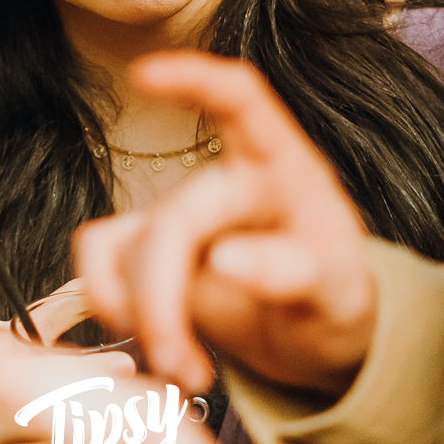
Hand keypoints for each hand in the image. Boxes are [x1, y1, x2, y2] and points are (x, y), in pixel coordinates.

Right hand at [75, 53, 376, 396]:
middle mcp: (226, 182)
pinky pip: (102, 260)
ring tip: (184, 368)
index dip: (194, 79)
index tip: (145, 75)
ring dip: (140, 314)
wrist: (316, 336)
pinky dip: (108, 301)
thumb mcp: (341, 294)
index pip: (240, 100)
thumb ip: (294, 273)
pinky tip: (149, 342)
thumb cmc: (336, 299)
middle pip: (173, 220)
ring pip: (127, 247)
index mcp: (283, 169)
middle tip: (183, 366)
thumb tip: (225, 260)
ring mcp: (183, 216)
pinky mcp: (149, 253)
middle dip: (164, 299)